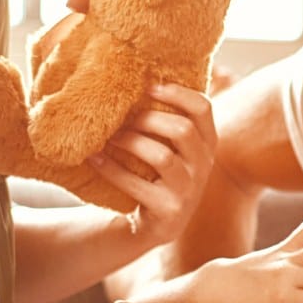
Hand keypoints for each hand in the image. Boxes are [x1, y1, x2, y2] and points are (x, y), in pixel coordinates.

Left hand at [88, 83, 216, 246]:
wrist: (150, 225)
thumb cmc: (155, 175)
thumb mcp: (171, 148)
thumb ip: (166, 120)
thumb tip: (137, 77)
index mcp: (207, 144)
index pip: (203, 108)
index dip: (177, 93)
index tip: (148, 86)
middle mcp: (204, 167)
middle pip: (182, 130)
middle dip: (148, 119)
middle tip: (123, 118)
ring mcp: (189, 192)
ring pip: (162, 156)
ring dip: (130, 142)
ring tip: (109, 137)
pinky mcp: (170, 212)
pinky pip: (137, 184)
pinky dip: (112, 169)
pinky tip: (95, 159)